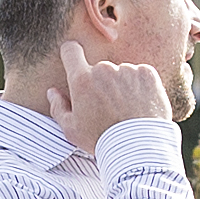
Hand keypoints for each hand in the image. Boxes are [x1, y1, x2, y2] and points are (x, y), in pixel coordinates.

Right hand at [56, 39, 177, 144]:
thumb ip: (58, 107)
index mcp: (82, 80)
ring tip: (127, 110)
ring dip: (122, 85)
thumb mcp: (72, 130)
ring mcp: (127, 69)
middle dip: (102, 82)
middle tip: (109, 107)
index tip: (74, 60)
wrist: (138, 147)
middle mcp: (104, 69)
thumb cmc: (102, 140)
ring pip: (121, 72)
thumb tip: (52, 92)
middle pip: (99, 68)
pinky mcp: (147, 74)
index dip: (71, 54)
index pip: (70, 50)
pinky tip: (140, 105)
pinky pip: (140, 74)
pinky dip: (140, 86)